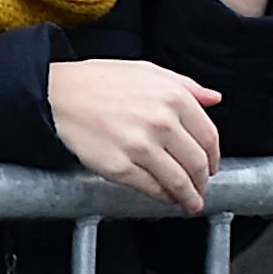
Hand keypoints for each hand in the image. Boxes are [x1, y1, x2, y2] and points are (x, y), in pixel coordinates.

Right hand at [48, 59, 221, 212]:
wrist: (58, 96)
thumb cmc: (99, 82)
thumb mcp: (147, 71)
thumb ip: (186, 85)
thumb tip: (213, 98)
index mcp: (173, 96)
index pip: (208, 136)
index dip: (214, 157)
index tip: (212, 166)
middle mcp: (161, 122)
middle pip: (197, 163)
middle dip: (203, 181)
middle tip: (202, 187)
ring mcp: (141, 147)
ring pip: (178, 181)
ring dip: (189, 197)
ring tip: (191, 202)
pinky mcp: (121, 168)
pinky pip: (152, 189)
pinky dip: (164, 197)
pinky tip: (166, 198)